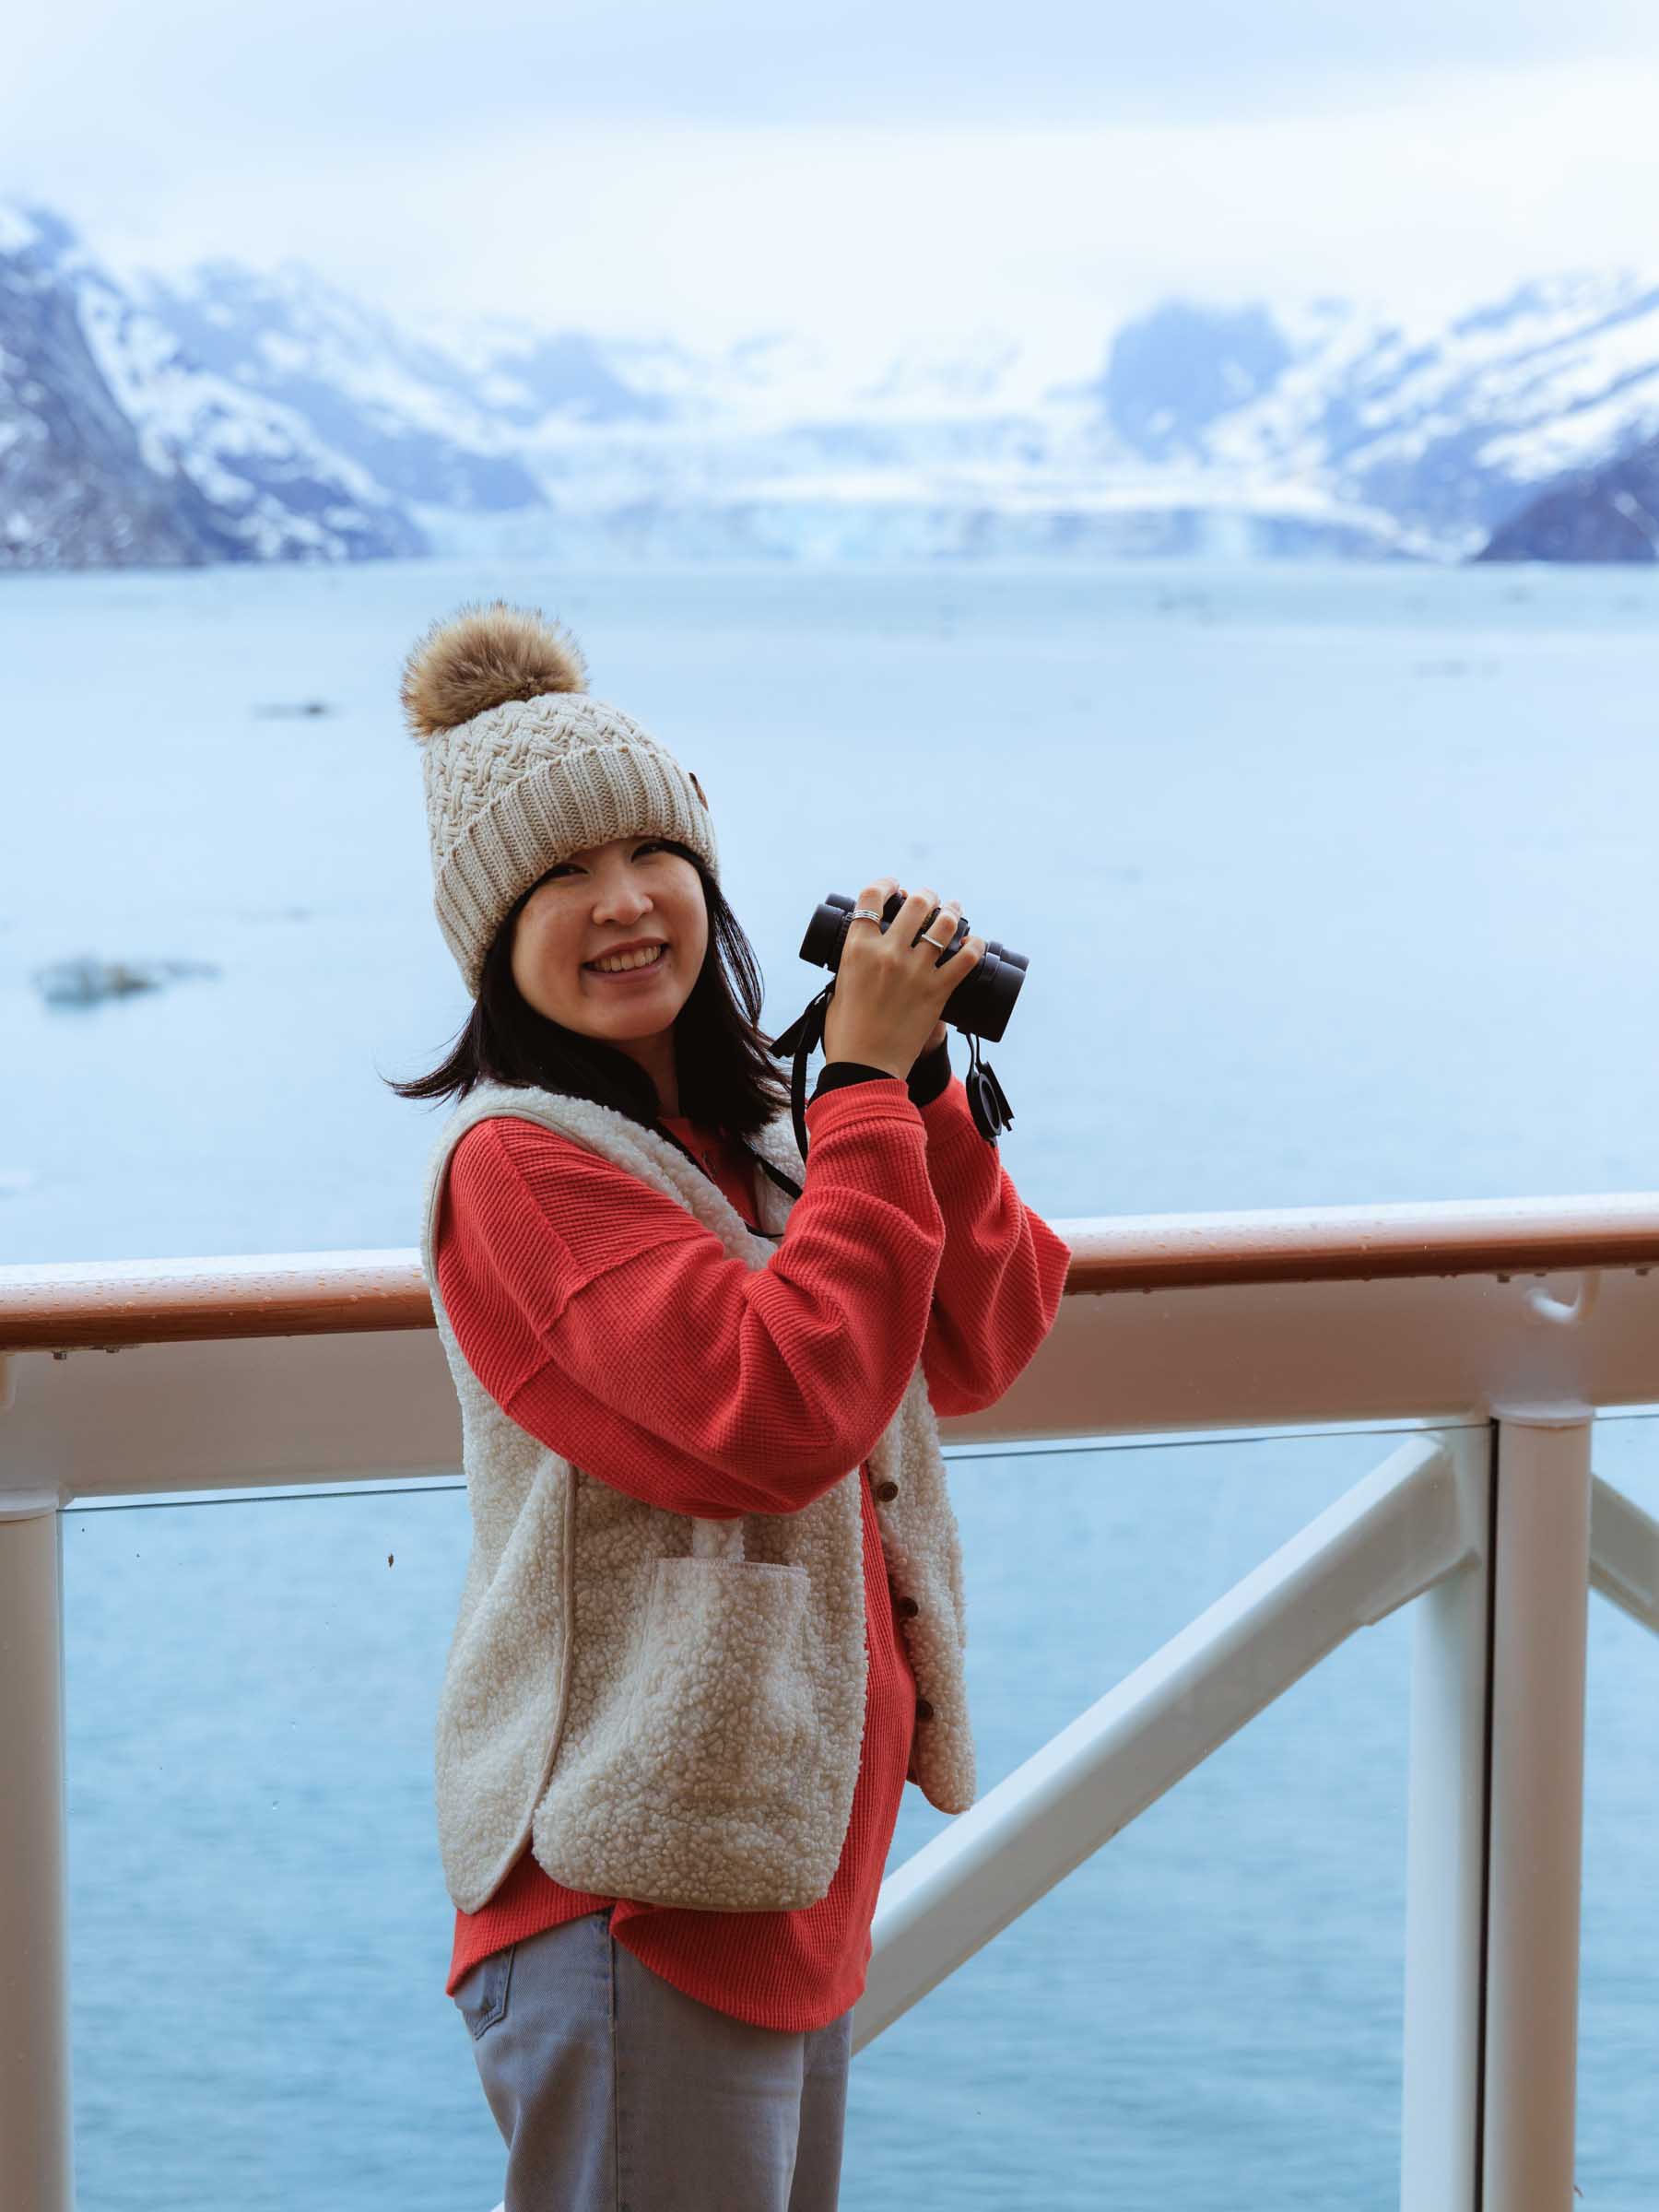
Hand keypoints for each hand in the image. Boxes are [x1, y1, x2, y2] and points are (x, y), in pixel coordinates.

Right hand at [822, 877, 982, 1079]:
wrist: (865, 1067)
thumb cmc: (846, 1033)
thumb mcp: (839, 987)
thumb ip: (854, 965)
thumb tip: (866, 953)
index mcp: (857, 949)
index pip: (872, 897)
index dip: (887, 884)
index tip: (895, 886)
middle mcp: (888, 954)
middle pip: (916, 903)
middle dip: (926, 896)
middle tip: (930, 900)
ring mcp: (916, 971)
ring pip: (945, 924)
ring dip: (953, 912)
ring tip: (954, 910)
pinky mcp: (938, 991)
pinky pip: (967, 959)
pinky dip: (976, 946)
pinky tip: (976, 941)